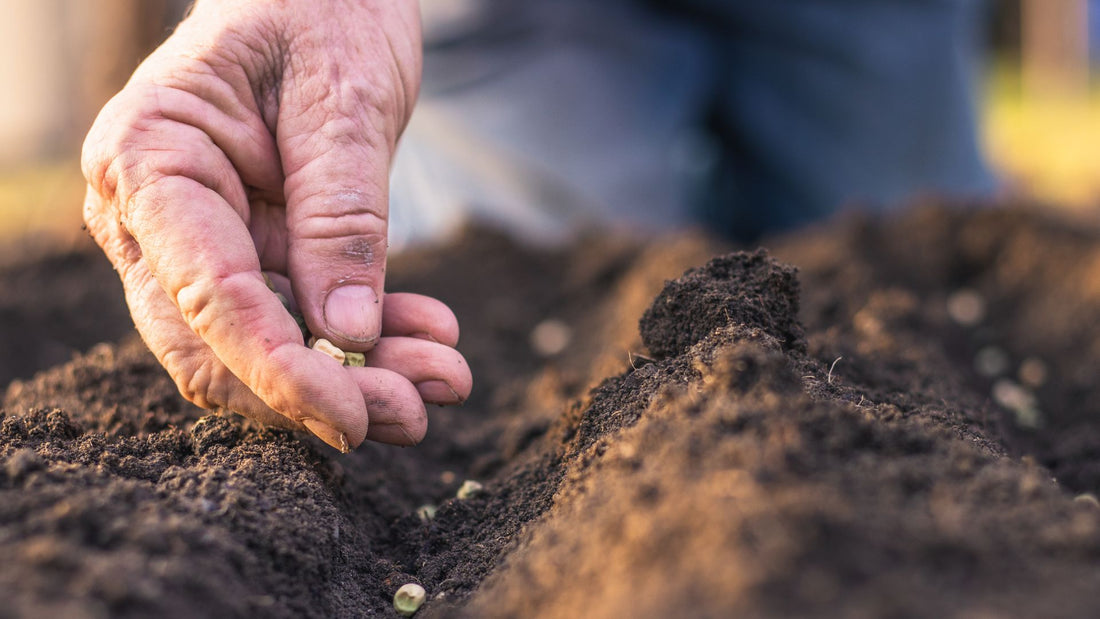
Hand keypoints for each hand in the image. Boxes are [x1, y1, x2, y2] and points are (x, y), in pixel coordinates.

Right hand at [81, 0, 470, 450]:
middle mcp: (154, 214)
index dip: (279, 372)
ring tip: (446, 377)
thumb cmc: (323, 7)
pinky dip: (365, 340)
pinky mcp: (252, 250)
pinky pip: (298, 319)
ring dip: (356, 377)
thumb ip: (341, 217)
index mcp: (150, 159)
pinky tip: (430, 337)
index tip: (355, 416)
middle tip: (418, 411)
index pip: (207, 295)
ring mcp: (199, 239)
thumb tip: (350, 337)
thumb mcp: (345, 101)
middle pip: (219, 346)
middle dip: (319, 393)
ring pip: (263, 347)